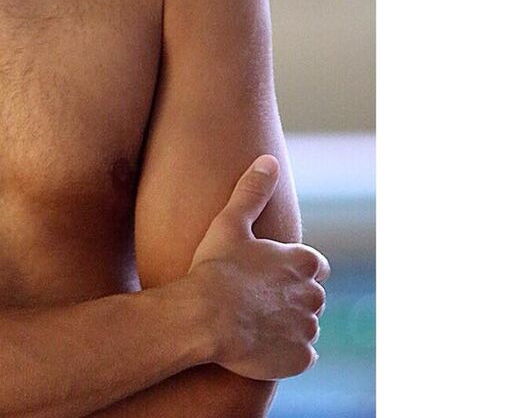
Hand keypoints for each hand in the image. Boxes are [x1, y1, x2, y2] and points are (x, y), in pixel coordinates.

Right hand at [187, 155, 330, 380]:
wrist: (204, 318)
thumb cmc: (215, 268)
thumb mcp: (230, 223)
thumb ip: (252, 191)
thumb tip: (267, 160)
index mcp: (304, 262)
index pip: (315, 267)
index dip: (294, 271)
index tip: (270, 276)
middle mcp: (314, 295)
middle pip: (311, 298)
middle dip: (290, 299)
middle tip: (256, 302)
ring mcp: (308, 329)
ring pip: (305, 327)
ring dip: (288, 326)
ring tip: (254, 325)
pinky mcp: (300, 359)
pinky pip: (300, 357)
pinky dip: (285, 354)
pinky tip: (259, 347)